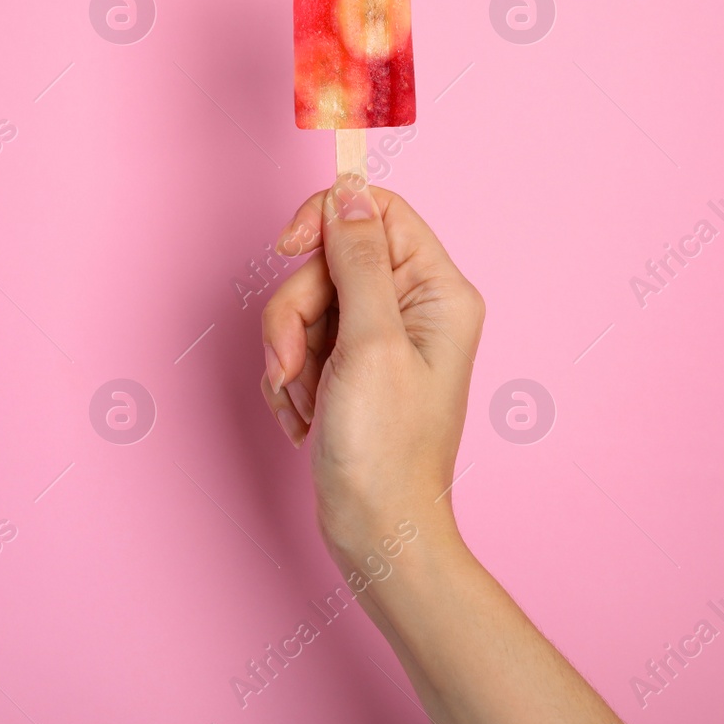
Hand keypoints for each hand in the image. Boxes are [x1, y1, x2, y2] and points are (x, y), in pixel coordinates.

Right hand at [259, 175, 484, 556]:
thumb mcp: (369, 343)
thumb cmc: (386, 450)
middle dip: (296, 313)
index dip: (324, 221)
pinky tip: (304, 418)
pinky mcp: (351, 367)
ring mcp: (380, 338)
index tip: (286, 250)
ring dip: (288, 353)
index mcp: (437, 290)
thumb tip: (348, 191)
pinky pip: (300, 343)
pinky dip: (290, 379)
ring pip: (306, 304)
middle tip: (296, 365)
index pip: (376, 212)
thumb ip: (358, 260)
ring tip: (304, 402)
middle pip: (328, 261)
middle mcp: (414, 307)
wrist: (377, 532)